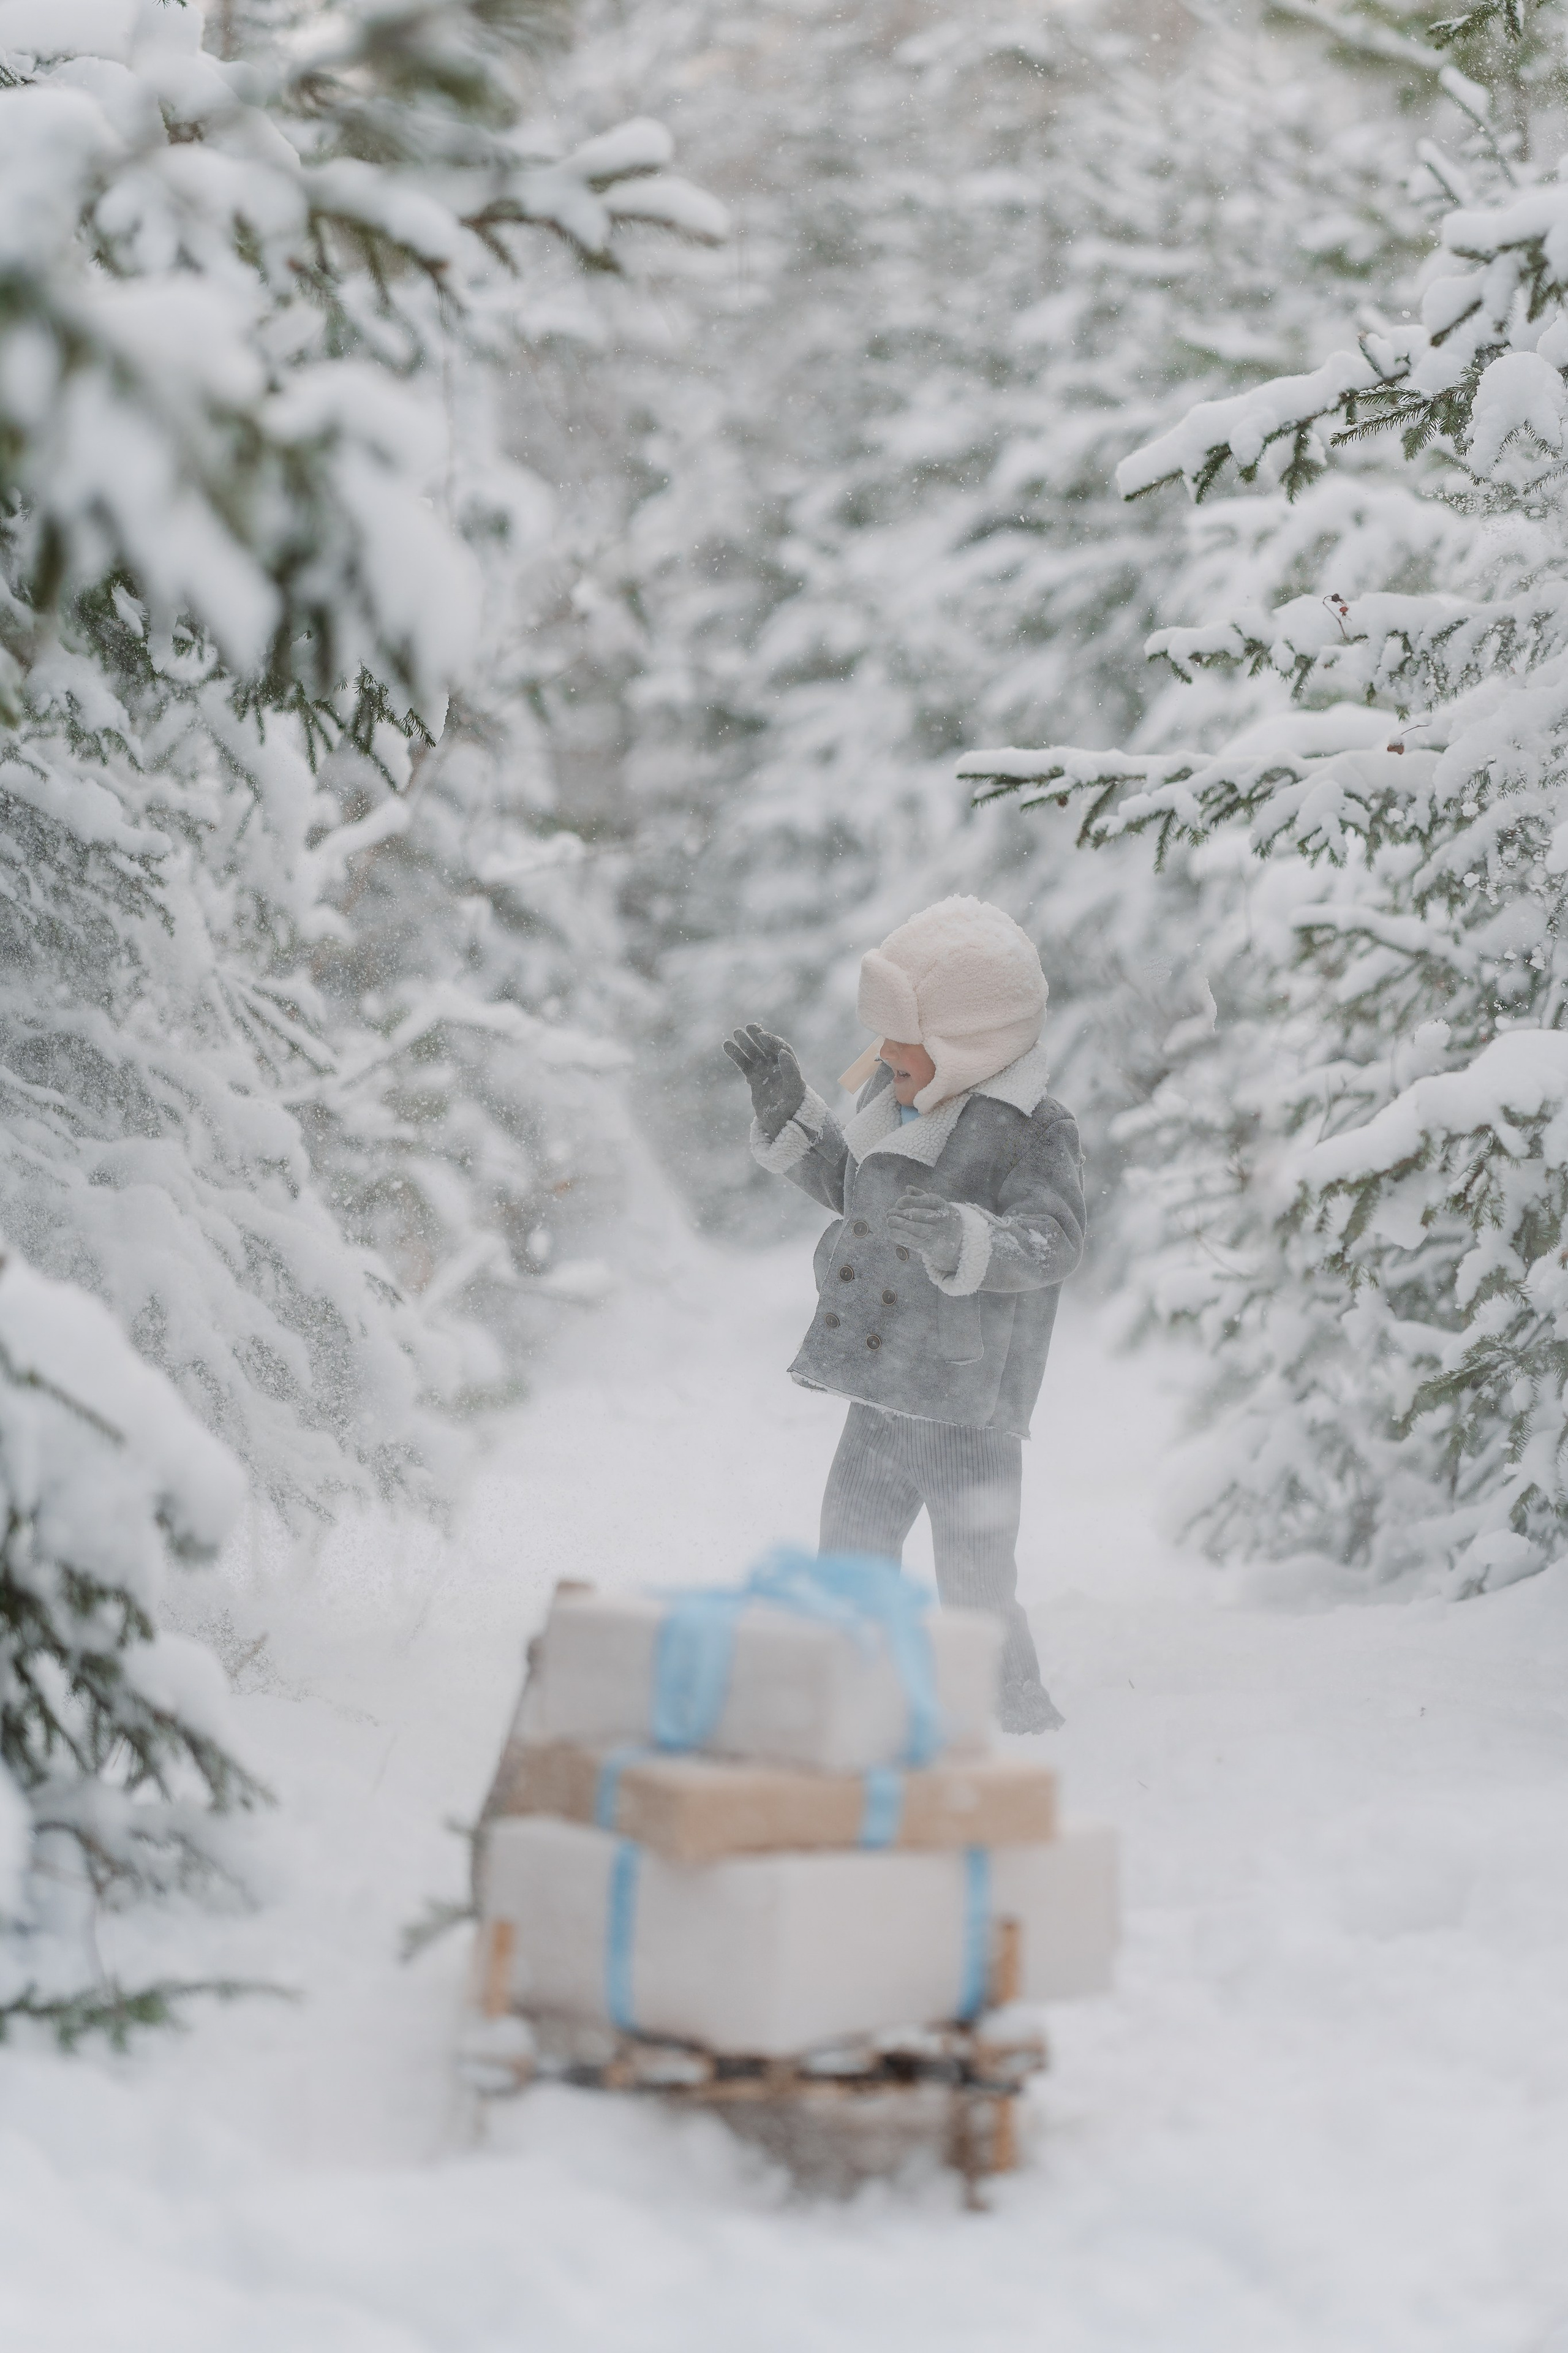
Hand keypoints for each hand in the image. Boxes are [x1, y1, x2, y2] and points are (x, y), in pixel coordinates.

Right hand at [723, 1024, 805, 1142]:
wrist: (783, 1123)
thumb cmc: (793, 1107)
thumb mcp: (794, 1089)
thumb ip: (791, 1070)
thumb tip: (783, 1052)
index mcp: (790, 1066)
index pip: (781, 1048)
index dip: (772, 1041)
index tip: (761, 1036)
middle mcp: (778, 1067)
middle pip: (766, 1048)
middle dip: (756, 1037)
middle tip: (746, 1028)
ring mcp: (765, 1072)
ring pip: (754, 1054)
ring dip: (745, 1044)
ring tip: (735, 1033)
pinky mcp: (755, 1079)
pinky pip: (744, 1064)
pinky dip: (736, 1055)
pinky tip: (727, 1045)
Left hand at [886, 1186, 963, 1276]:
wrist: (956, 1249)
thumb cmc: (942, 1225)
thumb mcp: (938, 1210)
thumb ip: (923, 1198)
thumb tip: (908, 1188)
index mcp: (946, 1208)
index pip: (927, 1200)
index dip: (910, 1200)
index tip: (899, 1203)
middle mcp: (945, 1221)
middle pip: (919, 1214)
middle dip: (901, 1213)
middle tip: (889, 1213)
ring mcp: (939, 1235)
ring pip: (915, 1227)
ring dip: (898, 1223)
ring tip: (889, 1221)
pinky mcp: (933, 1248)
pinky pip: (913, 1241)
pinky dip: (900, 1236)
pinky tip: (892, 1233)